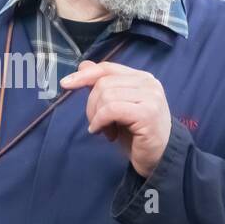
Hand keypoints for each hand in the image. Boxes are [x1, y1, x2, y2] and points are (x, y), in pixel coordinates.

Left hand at [59, 60, 171, 177]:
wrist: (158, 158)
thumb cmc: (136, 133)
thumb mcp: (116, 107)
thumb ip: (103, 86)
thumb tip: (83, 65)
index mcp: (141, 78)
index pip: (107, 68)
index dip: (85, 75)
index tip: (66, 84)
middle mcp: (148, 83)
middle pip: (103, 83)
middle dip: (92, 105)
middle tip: (97, 123)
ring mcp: (150, 97)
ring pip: (106, 96)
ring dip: (97, 116)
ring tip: (105, 130)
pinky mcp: (147, 113)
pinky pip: (112, 109)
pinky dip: (101, 121)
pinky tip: (104, 133)